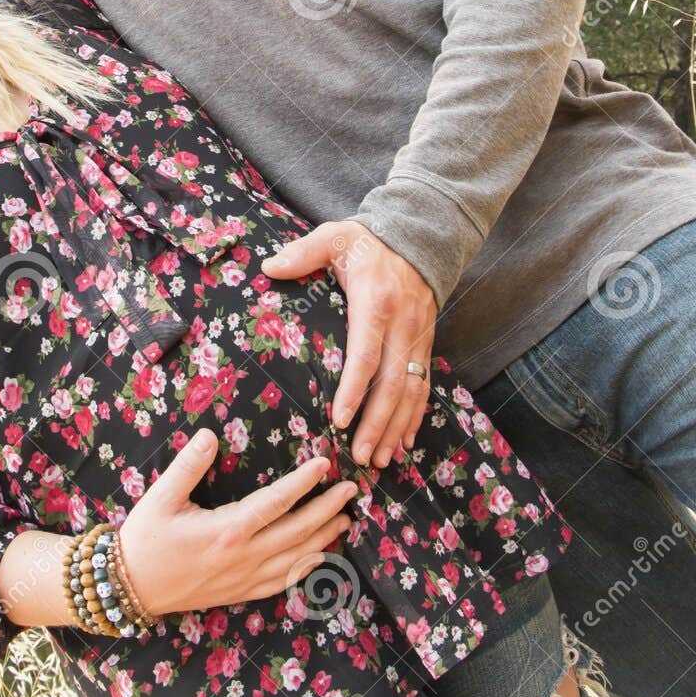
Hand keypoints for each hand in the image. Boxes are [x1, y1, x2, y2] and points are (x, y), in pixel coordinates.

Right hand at [117, 428, 357, 617]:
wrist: (130, 587)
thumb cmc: (145, 539)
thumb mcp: (161, 497)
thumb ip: (188, 465)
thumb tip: (210, 434)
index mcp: (227, 530)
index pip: (275, 502)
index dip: (303, 482)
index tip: (324, 464)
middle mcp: (243, 557)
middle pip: (297, 531)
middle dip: (328, 509)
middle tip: (352, 490)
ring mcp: (244, 578)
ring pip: (295, 558)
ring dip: (324, 538)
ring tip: (346, 520)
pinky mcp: (240, 593)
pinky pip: (282, 582)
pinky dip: (305, 568)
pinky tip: (319, 557)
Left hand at [260, 221, 437, 469]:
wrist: (418, 236)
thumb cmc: (367, 242)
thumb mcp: (334, 237)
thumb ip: (303, 252)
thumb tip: (269, 268)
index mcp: (375, 302)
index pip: (366, 354)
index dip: (354, 389)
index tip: (339, 419)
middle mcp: (403, 325)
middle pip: (393, 383)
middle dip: (377, 423)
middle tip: (360, 456)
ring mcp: (418, 336)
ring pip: (412, 391)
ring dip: (397, 428)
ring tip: (380, 459)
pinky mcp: (426, 342)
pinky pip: (424, 385)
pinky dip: (415, 416)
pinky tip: (404, 442)